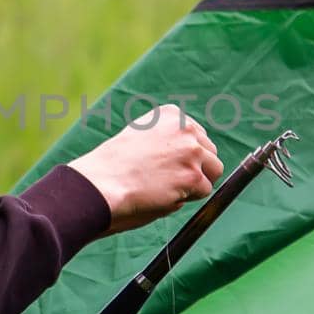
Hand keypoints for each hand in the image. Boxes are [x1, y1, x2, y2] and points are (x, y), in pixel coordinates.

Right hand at [68, 104, 224, 234]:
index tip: (166, 165)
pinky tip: (163, 195)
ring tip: (165, 187)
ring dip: (195, 183)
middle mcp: (184, 127)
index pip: (196, 135)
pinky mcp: (192, 176)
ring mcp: (190, 151)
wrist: (100, 183)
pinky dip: (187, 198)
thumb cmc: (112, 166)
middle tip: (167, 180)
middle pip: (210, 152)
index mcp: (169, 114)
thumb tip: (195, 161)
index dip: (184, 155)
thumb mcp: (140, 138)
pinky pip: (204, 192)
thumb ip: (167, 141)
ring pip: (213, 171)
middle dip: (196, 168)